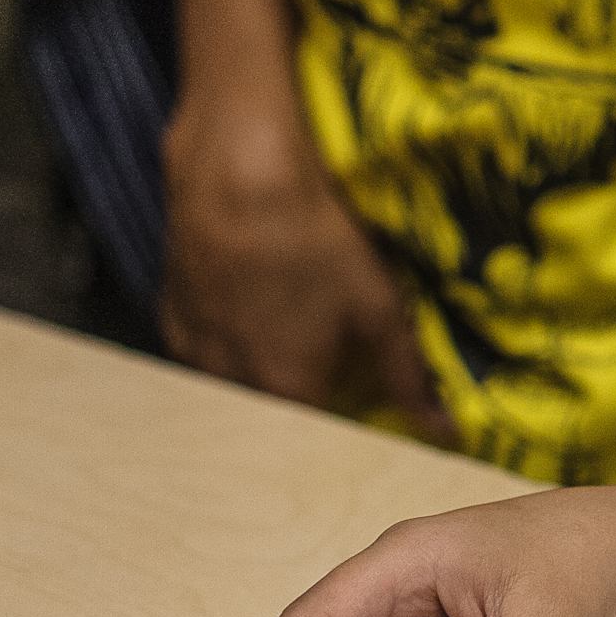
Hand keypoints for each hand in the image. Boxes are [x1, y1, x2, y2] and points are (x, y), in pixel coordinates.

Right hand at [161, 102, 451, 442]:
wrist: (236, 176)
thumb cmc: (314, 241)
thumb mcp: (379, 307)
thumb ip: (407, 376)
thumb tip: (443, 430)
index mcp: (283, 391)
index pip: (310, 440)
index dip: (338, 425)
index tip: (356, 405)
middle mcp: (228, 384)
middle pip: (268, 416)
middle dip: (298, 402)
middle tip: (326, 363)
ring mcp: (192, 351)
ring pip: (230, 387)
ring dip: (258, 374)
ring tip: (287, 328)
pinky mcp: (172, 317)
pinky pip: (202, 352)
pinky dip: (229, 343)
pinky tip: (252, 307)